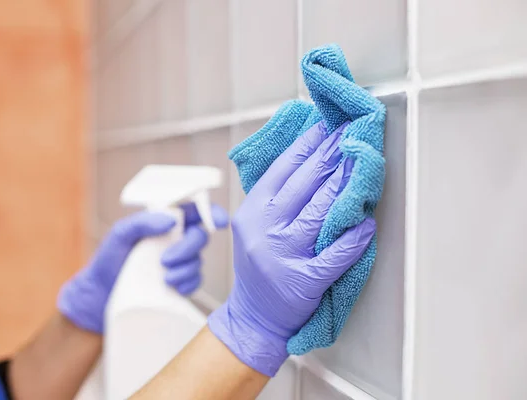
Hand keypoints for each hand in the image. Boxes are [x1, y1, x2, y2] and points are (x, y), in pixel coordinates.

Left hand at [58, 204, 228, 332]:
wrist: (101, 295)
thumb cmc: (109, 259)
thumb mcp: (120, 234)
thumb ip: (143, 222)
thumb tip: (171, 220)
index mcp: (166, 221)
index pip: (195, 210)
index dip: (212, 212)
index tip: (217, 222)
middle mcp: (176, 239)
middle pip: (200, 236)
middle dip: (188, 248)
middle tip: (166, 261)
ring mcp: (180, 261)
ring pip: (198, 260)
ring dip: (185, 270)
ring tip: (163, 278)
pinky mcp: (180, 282)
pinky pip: (196, 281)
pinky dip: (188, 284)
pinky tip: (173, 287)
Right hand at [208, 122, 375, 375]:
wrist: (255, 315)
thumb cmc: (258, 266)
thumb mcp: (254, 225)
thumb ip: (274, 196)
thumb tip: (307, 158)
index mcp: (252, 212)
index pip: (283, 169)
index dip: (307, 145)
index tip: (326, 127)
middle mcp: (265, 230)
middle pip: (304, 184)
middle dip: (331, 154)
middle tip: (351, 132)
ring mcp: (284, 256)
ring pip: (321, 213)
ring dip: (346, 186)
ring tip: (362, 164)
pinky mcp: (305, 281)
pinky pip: (336, 254)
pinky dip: (354, 237)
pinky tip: (367, 222)